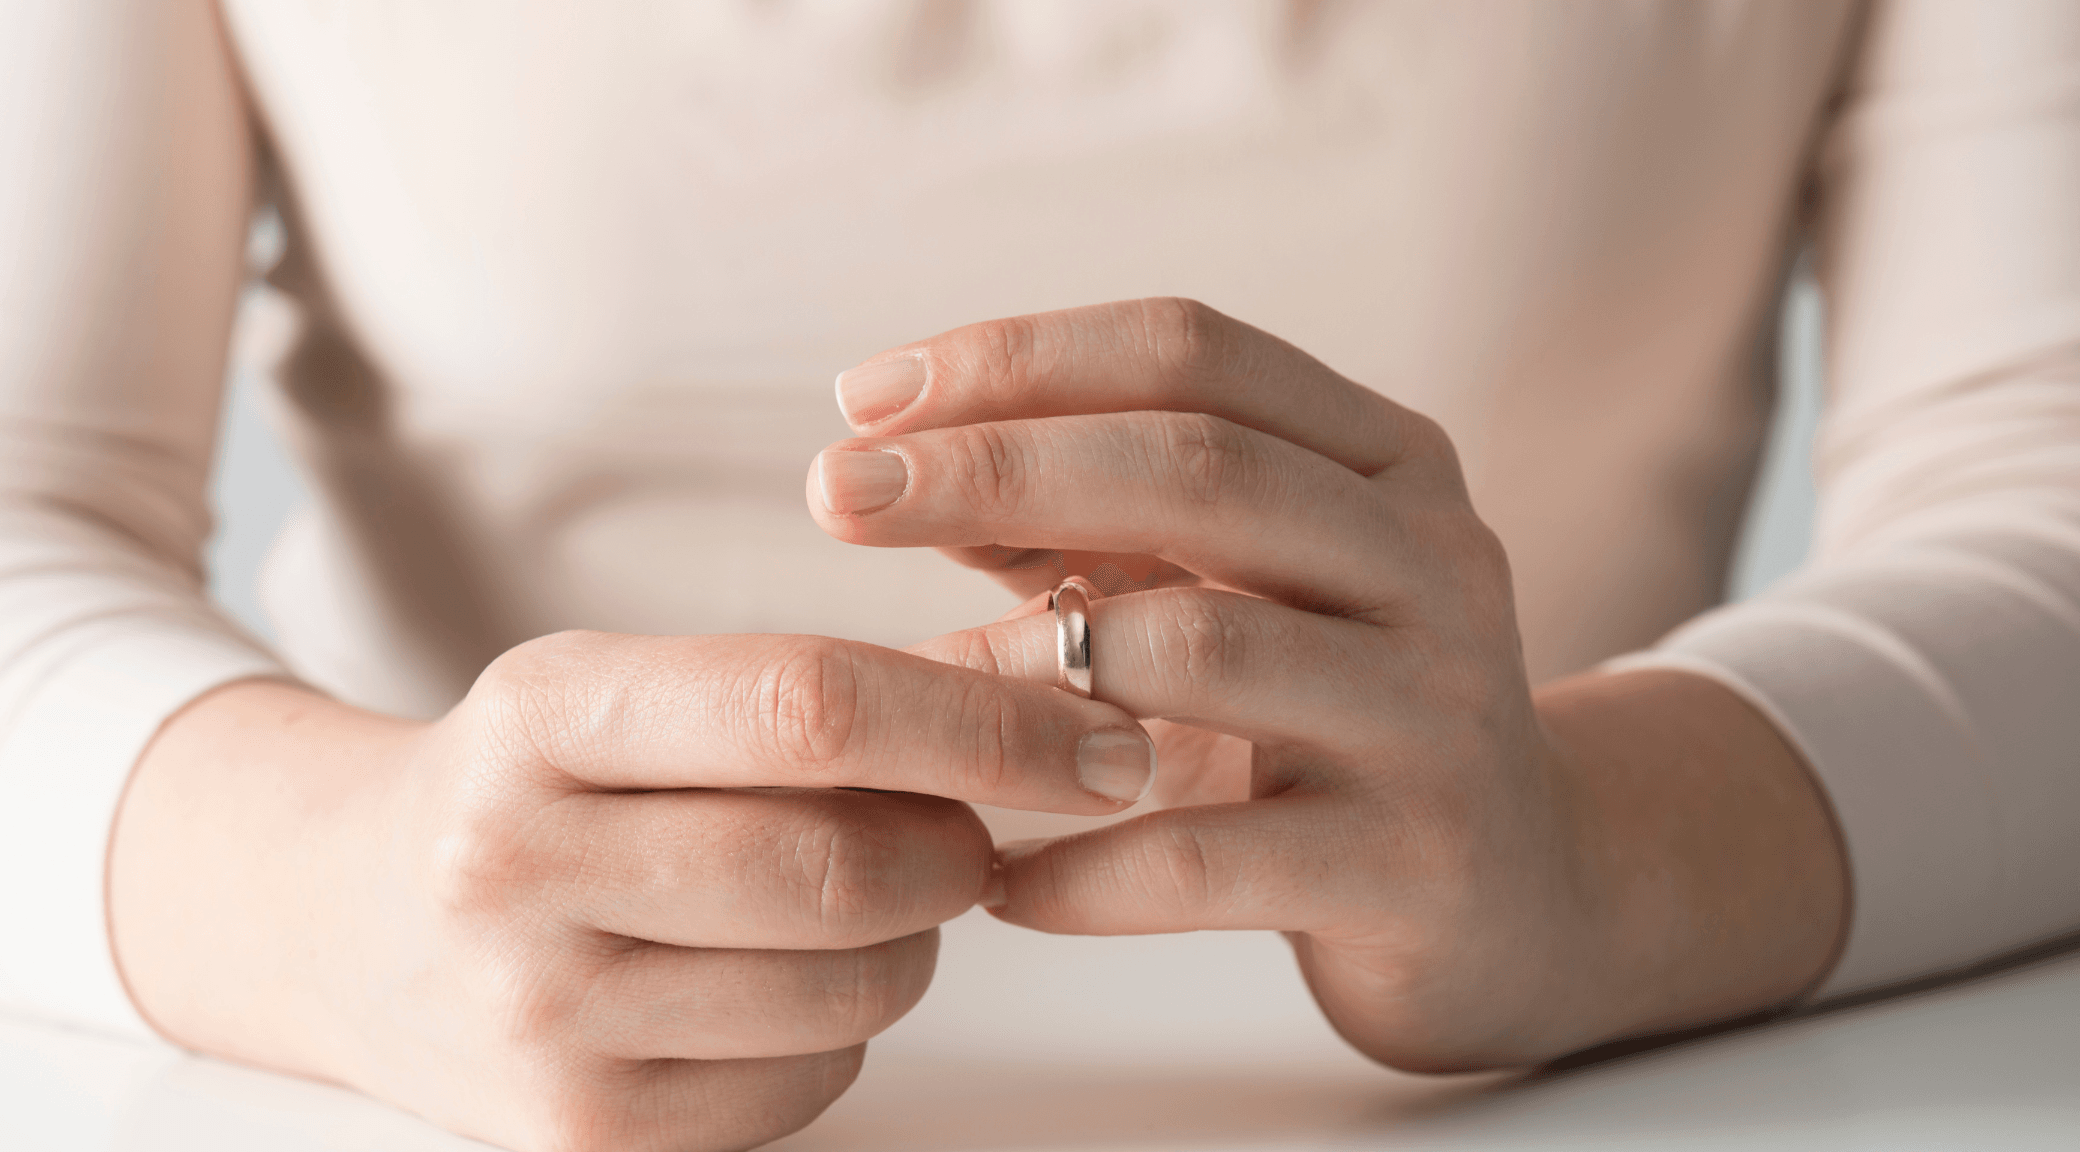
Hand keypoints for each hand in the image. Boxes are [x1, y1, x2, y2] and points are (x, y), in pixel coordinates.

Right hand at [110, 632, 1154, 1151]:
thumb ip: (818, 694)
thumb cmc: (531, 788)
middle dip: (964, 847)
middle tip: (977, 828)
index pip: (808, 706)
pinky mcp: (580, 1138)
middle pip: (848, 867)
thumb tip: (1057, 699)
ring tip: (855, 897)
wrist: (342, 922)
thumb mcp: (628, 694)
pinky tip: (773, 980)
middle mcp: (516, 868)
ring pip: (855, 988)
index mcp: (541, 713)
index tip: (1098, 739)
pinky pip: (813, 1083)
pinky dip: (843, 1031)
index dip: (985, 723)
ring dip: (912, 941)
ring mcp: (540, 1021)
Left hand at [807, 298, 1847, 1069]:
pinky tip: (993, 879)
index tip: (862, 398)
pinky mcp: (1418, 866)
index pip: (1193, 351)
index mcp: (1387, 460)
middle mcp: (1431, 560)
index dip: (1019, 358)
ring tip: (901, 692)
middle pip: (1198, 468)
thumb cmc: (1333, 717)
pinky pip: (1213, 854)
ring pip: (1206, 649)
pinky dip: (1081, 865)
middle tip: (835, 494)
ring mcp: (1438, 713)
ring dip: (1024, 664)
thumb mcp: (1234, 588)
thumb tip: (896, 468)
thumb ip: (1090, 527)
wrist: (1528, 898)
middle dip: (995, 467)